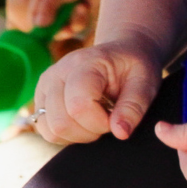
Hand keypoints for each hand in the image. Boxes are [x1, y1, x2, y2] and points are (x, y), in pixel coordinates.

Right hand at [8, 0, 101, 35]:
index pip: (34, 16)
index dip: (37, 27)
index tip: (42, 36)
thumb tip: (38, 26)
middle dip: (58, 29)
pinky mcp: (80, 16)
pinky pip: (76, 26)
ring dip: (73, 21)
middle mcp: (52, 3)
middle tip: (66, 30)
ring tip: (81, 8)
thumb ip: (47, 7)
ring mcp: (66, 10)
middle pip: (48, 27)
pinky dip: (81, 18)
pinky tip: (86, 7)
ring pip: (64, 28)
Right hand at [31, 36, 160, 144]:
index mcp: (84, 64)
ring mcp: (45, 84)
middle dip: (89, 132)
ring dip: (76, 135)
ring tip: (95, 120)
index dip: (100, 123)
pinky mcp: (41, 97)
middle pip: (61, 122)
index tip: (117, 117)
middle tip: (107, 120)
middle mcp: (57, 72)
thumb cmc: (133, 67)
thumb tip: (120, 132)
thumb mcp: (145, 82)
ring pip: (49, 129)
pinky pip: (44, 129)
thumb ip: (134, 107)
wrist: (120, 52)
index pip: (79, 106)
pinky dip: (65, 134)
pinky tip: (82, 122)